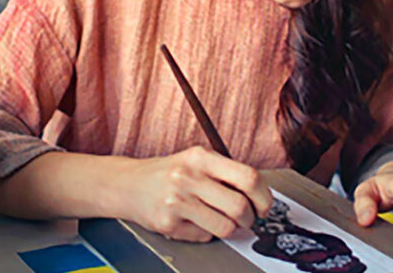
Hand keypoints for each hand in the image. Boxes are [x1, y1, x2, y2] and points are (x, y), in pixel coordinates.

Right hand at [110, 146, 272, 241]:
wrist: (127, 184)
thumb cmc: (168, 173)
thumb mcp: (195, 160)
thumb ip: (225, 173)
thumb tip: (260, 197)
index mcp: (201, 157)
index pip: (248, 177)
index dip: (264, 197)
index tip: (264, 206)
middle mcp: (188, 176)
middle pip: (240, 206)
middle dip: (250, 219)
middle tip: (247, 220)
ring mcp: (177, 200)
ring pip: (225, 227)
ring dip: (230, 229)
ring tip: (222, 222)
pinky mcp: (168, 222)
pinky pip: (204, 236)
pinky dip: (205, 233)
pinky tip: (195, 222)